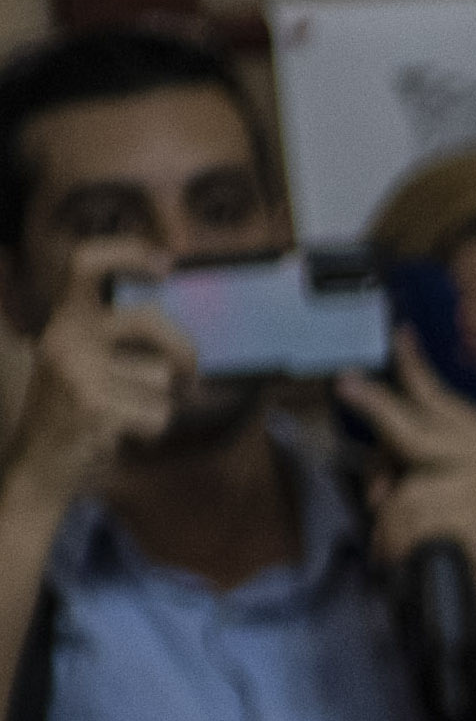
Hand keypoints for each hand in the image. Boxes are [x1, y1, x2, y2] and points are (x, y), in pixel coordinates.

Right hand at [0, 244, 198, 505]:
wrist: (39, 466)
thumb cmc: (77, 413)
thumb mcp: (84, 365)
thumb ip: (119, 340)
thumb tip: (188, 328)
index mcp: (62, 321)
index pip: (85, 265)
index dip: (126, 253)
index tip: (167, 263)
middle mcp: (62, 338)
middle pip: (149, 319)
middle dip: (183, 349)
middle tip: (192, 373)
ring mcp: (75, 371)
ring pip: (160, 376)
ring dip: (160, 402)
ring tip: (127, 413)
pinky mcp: (91, 406)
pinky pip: (157, 413)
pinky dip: (153, 429)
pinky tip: (124, 433)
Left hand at [334, 342, 475, 636]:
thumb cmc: (475, 545)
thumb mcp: (451, 492)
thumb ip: (421, 464)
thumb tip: (378, 464)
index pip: (444, 400)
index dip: (416, 368)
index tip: (398, 335)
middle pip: (414, 431)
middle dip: (378, 412)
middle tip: (346, 384)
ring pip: (403, 489)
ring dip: (391, 521)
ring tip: (409, 543)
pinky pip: (408, 524)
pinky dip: (398, 545)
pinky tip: (414, 558)